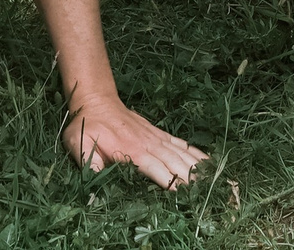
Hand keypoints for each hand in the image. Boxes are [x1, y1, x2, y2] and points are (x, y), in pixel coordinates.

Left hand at [64, 94, 208, 188]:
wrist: (96, 99)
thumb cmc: (86, 126)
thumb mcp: (79, 144)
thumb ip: (89, 165)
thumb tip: (94, 189)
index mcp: (131, 151)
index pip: (156, 169)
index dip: (170, 182)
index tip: (185, 193)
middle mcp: (148, 144)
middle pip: (174, 162)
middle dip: (191, 177)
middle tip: (208, 191)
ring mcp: (155, 137)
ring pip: (181, 153)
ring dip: (197, 166)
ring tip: (214, 178)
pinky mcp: (157, 133)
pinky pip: (180, 143)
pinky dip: (194, 152)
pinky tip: (206, 161)